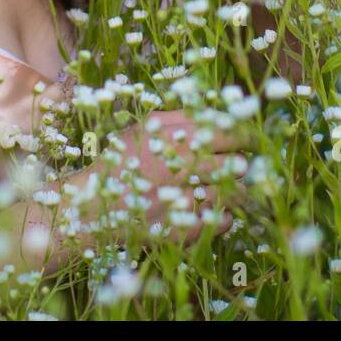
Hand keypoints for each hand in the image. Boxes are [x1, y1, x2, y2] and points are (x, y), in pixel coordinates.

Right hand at [70, 109, 252, 245]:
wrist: (91, 206)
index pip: (229, 132)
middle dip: (238, 165)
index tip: (248, 139)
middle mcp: (183, 168)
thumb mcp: (144, 128)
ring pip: (233, 194)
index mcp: (176, 138)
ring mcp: (184, 201)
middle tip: (234, 166)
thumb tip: (217, 111)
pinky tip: (210, 209)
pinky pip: (221, 221)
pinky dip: (221, 215)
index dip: (244, 136)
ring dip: (233, 191)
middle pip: (236, 165)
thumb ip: (179, 116)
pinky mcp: (183, 229)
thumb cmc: (120, 162)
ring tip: (223, 188)